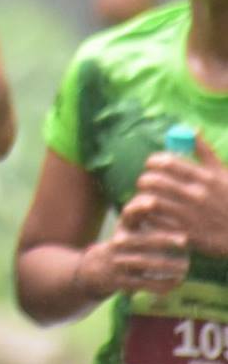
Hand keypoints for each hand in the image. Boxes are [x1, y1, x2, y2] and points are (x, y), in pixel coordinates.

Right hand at [78, 212, 189, 300]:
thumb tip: (168, 198)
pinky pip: (145, 283)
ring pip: (144, 263)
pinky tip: (177, 281)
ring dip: (167, 265)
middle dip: (162, 239)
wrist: (96, 270)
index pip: (129, 213)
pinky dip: (163, 284)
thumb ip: (144, 213)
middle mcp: (118, 243)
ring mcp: (118, 263)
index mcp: (123, 227)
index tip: (154, 202)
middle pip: (140, 240)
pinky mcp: (122, 282)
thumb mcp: (129, 226)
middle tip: (184, 239)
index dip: (139, 207)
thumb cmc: (124, 244)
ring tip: (185, 265)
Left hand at [124, 135, 227, 258]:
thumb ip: (205, 152)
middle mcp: (196, 195)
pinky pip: (157, 222)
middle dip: (145, 179)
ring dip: (144, 198)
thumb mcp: (223, 173)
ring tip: (145, 197)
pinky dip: (150, 216)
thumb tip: (192, 129)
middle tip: (145, 181)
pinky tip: (151, 214)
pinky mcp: (186, 234)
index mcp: (205, 178)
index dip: (153, 161)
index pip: (168, 162)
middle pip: (155, 181)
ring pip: (152, 202)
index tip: (151, 164)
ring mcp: (190, 216)